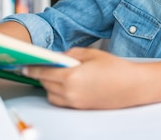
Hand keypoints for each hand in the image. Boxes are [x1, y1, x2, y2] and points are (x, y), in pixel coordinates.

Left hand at [23, 47, 143, 108]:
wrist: (133, 86)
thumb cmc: (117, 68)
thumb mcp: (93, 53)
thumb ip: (72, 54)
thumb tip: (59, 57)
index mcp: (71, 76)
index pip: (43, 72)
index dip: (33, 68)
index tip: (27, 65)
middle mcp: (69, 92)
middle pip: (45, 83)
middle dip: (43, 74)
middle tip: (45, 66)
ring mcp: (74, 101)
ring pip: (51, 94)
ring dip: (50, 85)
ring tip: (58, 75)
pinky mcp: (79, 107)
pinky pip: (60, 101)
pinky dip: (58, 93)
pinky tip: (67, 84)